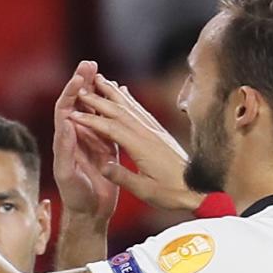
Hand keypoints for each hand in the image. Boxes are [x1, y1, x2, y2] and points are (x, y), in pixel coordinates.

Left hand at [52, 61, 119, 224]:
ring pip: (93, 109)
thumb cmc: (76, 196)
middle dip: (82, 82)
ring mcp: (91, 139)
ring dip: (96, 90)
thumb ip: (66, 149)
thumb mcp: (68, 174)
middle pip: (78, 103)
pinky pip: (108, 121)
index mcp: (65, 140)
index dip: (70, 92)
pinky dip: (111, 107)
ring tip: (101, 71)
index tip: (78, 77)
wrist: (91, 212)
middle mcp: (76, 136)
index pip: (65, 108)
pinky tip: (119, 94)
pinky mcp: (106, 145)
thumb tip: (66, 122)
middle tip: (89, 63)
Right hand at [71, 76, 206, 213]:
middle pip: (119, 111)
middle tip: (80, 88)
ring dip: (113, 92)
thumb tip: (103, 165)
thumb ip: (123, 177)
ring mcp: (155, 131)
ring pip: (130, 106)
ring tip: (99, 80)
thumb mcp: (146, 191)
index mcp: (142, 147)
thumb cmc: (172, 193)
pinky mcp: (160, 132)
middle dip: (98, 99)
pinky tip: (123, 92)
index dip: (91, 120)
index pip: (111, 128)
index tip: (72, 114)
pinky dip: (128, 99)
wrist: (199, 190)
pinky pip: (141, 110)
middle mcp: (148, 134)